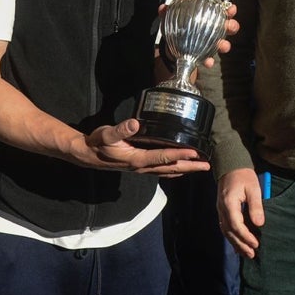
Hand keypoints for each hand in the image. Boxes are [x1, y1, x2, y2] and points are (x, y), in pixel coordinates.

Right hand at [78, 118, 209, 176]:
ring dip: (185, 169)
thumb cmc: (97, 143)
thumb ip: (120, 130)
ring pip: (168, 171)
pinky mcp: (140, 166)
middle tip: (207, 165)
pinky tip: (180, 169)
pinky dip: (174, 170)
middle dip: (190, 167)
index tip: (195, 153)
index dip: (179, 155)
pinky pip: (161, 170)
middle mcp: (142, 167)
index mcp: (137, 159)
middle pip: (171, 168)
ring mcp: (142, 168)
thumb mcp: (106, 134)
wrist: (87, 155)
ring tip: (200, 167)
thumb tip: (134, 124)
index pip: (163, 157)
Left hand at [156, 3, 238, 65]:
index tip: (232, 9)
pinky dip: (209, 60)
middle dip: (232, 26)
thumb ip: (167, 13)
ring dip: (225, 44)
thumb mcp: (170, 20)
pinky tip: (208, 61)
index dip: (228, 10)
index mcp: (207, 18)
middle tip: (230, 27)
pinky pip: (210, 59)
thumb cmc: (176, 30)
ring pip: (223, 43)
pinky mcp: (205, 56)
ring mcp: (210, 44)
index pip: (221, 11)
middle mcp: (212, 30)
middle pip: (227, 27)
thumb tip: (163, 7)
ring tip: (223, 46)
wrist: (171, 50)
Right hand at [217, 168, 263, 257]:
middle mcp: (221, 209)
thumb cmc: (243, 175)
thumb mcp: (253, 188)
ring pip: (226, 231)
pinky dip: (232, 237)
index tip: (256, 244)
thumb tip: (259, 224)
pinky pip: (225, 227)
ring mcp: (220, 210)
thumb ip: (256, 206)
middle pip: (229, 231)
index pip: (236, 225)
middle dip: (241, 244)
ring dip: (236, 243)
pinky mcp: (222, 210)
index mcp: (229, 203)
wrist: (230, 165)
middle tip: (252, 254)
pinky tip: (238, 244)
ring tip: (247, 253)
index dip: (246, 236)